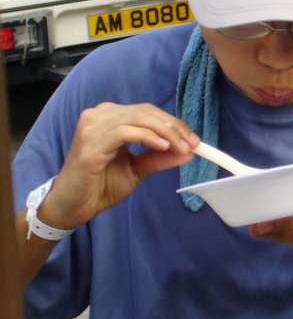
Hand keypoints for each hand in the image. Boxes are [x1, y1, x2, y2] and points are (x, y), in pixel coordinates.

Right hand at [39, 102, 198, 229]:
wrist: (72, 207)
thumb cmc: (100, 186)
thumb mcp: (137, 169)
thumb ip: (159, 157)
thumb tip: (189, 151)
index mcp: (109, 117)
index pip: (147, 111)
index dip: (173, 123)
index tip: (194, 140)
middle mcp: (98, 116)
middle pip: (145, 111)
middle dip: (174, 127)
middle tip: (193, 144)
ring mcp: (91, 128)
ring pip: (137, 118)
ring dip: (165, 132)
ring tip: (181, 147)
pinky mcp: (89, 145)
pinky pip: (124, 132)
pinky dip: (147, 137)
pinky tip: (162, 147)